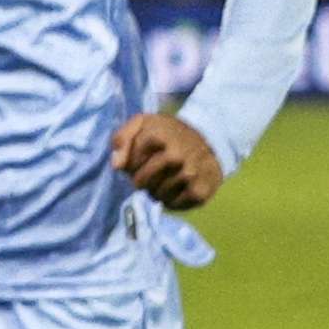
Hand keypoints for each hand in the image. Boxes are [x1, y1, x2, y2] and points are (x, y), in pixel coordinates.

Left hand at [109, 110, 225, 210]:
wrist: (210, 140)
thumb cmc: (168, 134)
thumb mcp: (143, 124)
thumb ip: (122, 138)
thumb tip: (117, 165)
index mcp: (158, 137)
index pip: (129, 163)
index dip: (131, 164)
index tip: (140, 159)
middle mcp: (176, 156)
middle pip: (141, 181)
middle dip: (140, 180)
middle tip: (148, 175)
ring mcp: (190, 174)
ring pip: (156, 194)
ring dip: (155, 191)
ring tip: (162, 180)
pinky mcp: (199, 192)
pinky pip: (172, 205)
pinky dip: (169, 200)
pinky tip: (175, 188)